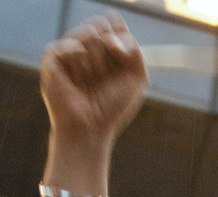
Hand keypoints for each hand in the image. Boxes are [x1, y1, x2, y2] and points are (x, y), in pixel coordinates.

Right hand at [40, 13, 147, 148]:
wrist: (91, 127)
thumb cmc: (113, 105)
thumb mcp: (137, 77)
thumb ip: (134, 50)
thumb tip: (109, 38)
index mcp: (105, 45)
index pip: (113, 19)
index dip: (122, 36)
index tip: (124, 58)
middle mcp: (85, 43)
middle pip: (102, 22)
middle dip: (112, 50)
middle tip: (105, 74)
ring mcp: (67, 47)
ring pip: (90, 32)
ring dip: (98, 62)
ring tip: (89, 79)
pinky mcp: (52, 55)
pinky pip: (73, 45)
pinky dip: (81, 65)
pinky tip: (76, 79)